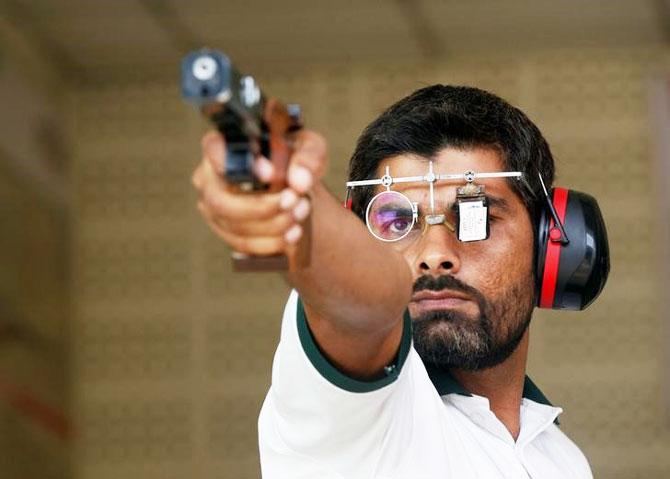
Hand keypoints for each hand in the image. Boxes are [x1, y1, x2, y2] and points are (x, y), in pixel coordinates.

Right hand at [191, 129, 327, 255]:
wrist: (294, 188)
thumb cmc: (293, 160)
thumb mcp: (309, 148)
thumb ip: (308, 157)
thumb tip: (300, 181)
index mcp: (223, 145)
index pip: (214, 151)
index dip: (241, 166)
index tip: (271, 175)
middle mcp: (209, 176)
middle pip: (220, 201)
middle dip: (262, 207)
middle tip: (294, 201)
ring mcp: (212, 207)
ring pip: (233, 226)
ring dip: (273, 225)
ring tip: (300, 214)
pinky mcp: (224, 230)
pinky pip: (242, 244)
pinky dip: (271, 243)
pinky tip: (292, 234)